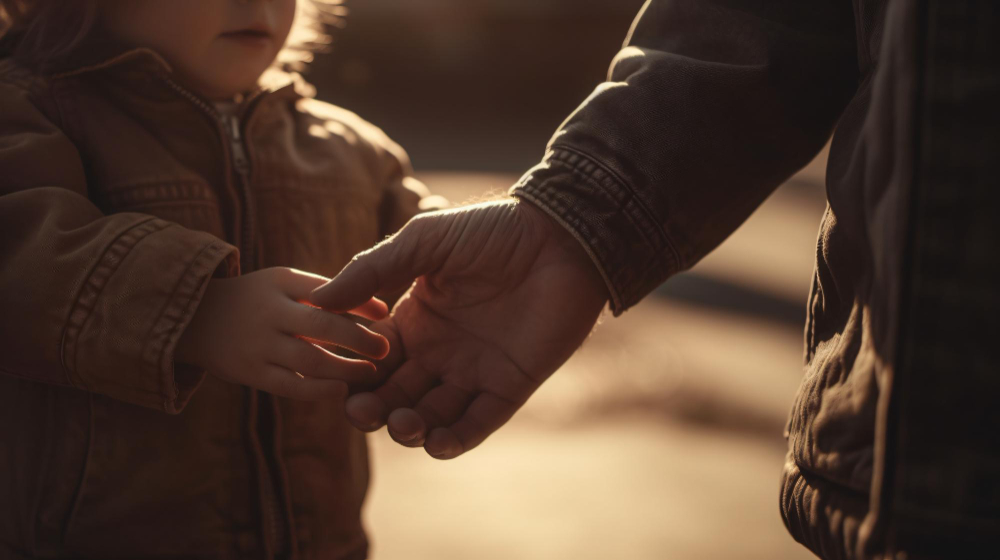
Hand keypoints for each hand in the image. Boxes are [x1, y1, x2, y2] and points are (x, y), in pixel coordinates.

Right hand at [176, 267, 389, 399]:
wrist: (195, 319)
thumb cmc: (258, 299)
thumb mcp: (285, 283)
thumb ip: (328, 293)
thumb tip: (383, 309)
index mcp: (281, 283)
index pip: (327, 291)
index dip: (360, 303)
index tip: (386, 313)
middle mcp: (269, 312)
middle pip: (321, 326)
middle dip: (358, 339)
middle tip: (384, 349)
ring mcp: (258, 345)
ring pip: (310, 360)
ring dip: (345, 368)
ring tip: (370, 373)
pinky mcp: (251, 373)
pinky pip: (290, 386)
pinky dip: (319, 391)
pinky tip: (341, 390)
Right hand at [310, 199, 607, 458]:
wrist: (562, 237)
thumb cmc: (493, 230)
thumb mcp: (425, 241)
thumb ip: (373, 268)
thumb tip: (318, 298)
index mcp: (417, 319)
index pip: (374, 358)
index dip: (353, 372)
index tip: (335, 379)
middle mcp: (440, 351)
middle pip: (395, 394)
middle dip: (374, 409)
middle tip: (361, 412)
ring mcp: (474, 371)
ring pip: (431, 416)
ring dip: (410, 429)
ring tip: (403, 423)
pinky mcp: (509, 385)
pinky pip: (477, 423)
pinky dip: (455, 439)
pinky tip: (437, 442)